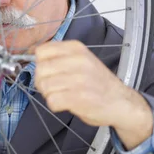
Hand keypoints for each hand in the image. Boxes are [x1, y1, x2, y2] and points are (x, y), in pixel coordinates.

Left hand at [35, 40, 153, 148]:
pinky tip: (67, 103)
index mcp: (76, 48)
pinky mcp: (79, 98)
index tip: (49, 72)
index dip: (40, 64)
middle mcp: (78, 61)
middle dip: (43, 81)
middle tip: (56, 87)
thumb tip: (31, 58)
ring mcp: (79, 79)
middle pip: (40, 70)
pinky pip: (52, 101)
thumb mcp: (81, 60)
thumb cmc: (97, 82)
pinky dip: (56, 105)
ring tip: (64, 95)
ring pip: (44, 86)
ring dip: (49, 94)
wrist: (122, 102)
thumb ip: (59, 57)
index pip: (41, 51)